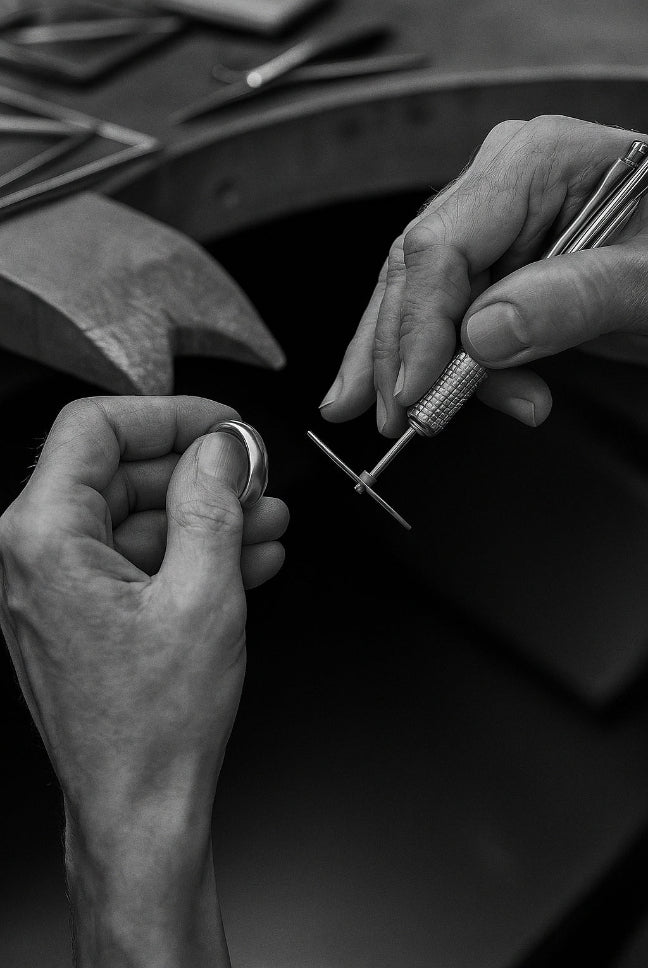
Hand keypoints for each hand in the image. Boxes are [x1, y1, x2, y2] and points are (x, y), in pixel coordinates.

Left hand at [0, 395, 288, 966]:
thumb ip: (212, 503)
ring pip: (138, 521)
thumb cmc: (155, 726)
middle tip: (257, 481)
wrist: (140, 813)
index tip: (223, 428)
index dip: (169, 416)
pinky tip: (247, 560)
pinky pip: (139, 564)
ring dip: (206, 516)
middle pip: (121, 474)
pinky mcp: (86, 620)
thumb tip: (221, 449)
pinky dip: (191, 555)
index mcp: (45, 538)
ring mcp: (61, 593)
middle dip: (199, 474)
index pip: (95, 428)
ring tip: (267, 523)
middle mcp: (38, 560)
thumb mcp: (204, 594)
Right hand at [320, 116, 647, 436]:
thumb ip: (573, 299)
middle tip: (395, 417)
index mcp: (538, 160)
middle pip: (417, 271)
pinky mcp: (496, 265)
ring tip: (413, 419)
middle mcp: (502, 183)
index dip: (418, 324)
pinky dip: (441, 364)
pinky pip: (449, 316)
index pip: (443, 243)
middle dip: (399, 352)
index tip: (415, 388)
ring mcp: (494, 224)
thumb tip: (481, 334)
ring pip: (420, 298)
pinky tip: (439, 396)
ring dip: (413, 365)